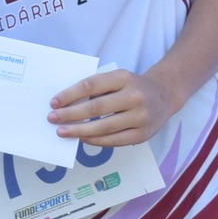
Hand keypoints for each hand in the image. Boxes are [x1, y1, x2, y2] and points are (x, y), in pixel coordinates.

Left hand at [49, 69, 177, 146]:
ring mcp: (141, 117)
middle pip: (96, 108)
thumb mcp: (117, 79)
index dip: (70, 94)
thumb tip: (66, 105)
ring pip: (104, 127)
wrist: (165, 95)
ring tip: (63, 132)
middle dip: (70, 114)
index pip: (91, 85)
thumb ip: (96, 89)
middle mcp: (134, 96)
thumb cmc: (131, 87)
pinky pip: (114, 140)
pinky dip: (96, 140)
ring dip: (79, 131)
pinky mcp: (143, 134)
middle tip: (52, 119)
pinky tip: (82, 138)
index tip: (54, 102)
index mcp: (124, 78)